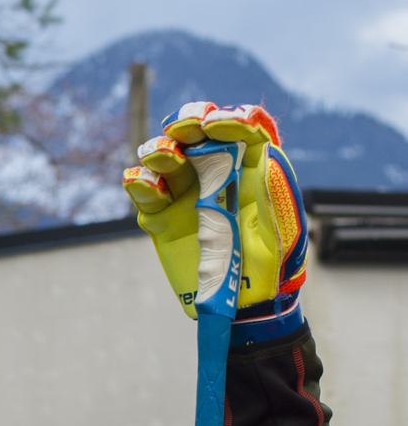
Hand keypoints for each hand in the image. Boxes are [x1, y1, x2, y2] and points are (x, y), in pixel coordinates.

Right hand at [124, 101, 307, 334]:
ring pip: (168, 157)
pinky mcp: (163, 217)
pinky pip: (146, 193)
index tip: (219, 125)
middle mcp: (218, 173)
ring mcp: (187, 193)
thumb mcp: (286, 229)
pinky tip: (139, 180)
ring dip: (161, 149)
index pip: (244, 128)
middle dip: (190, 122)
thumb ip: (276, 191)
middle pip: (200, 132)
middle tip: (183, 128)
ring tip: (162, 157)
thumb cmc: (274, 265)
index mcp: (252, 167)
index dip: (232, 118)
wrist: (245, 306)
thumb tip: (265, 152)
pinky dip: (139, 182)